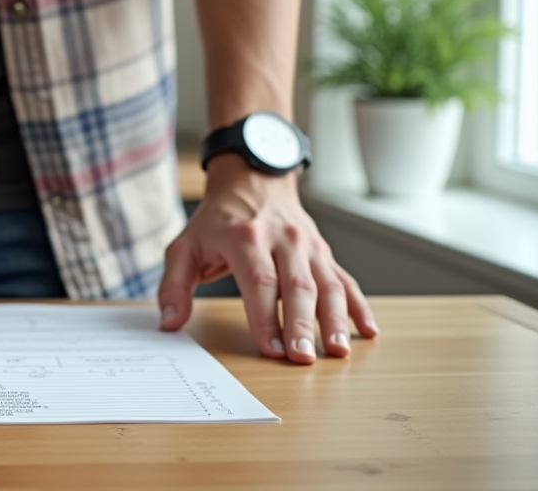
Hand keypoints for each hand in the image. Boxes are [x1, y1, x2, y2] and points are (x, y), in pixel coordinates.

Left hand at [158, 155, 378, 363]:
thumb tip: (170, 323)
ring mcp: (308, 246)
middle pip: (296, 285)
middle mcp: (282, 239)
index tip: (271, 348)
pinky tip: (367, 331)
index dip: (265, 317)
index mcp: (245, 237)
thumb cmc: (216, 220)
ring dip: (334, 320)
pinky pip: (345, 280)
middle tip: (302, 358)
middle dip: (300, 324)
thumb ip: (173, 286)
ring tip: (337, 351)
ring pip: (327, 284)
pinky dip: (358, 306)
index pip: (259, 281)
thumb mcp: (184, 246)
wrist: (253, 179)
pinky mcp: (323, 253)